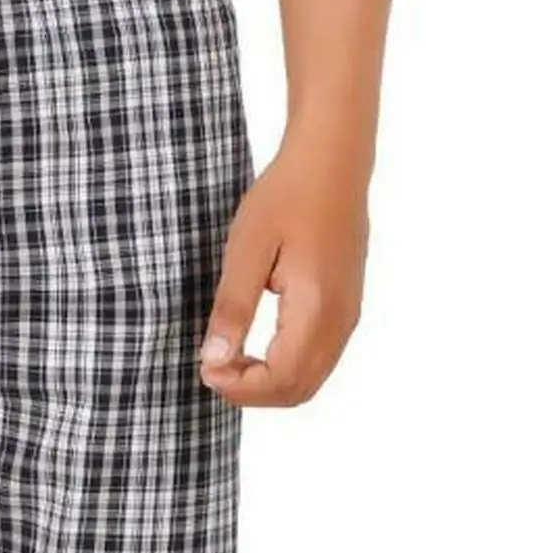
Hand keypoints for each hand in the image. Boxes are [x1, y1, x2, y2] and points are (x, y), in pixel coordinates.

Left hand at [200, 138, 368, 407]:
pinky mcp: (346, 310)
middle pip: (297, 391)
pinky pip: (317, 362)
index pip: (280, 380)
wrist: (332, 161)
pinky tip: (254, 348)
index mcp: (317, 308)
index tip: (204, 365)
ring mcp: (348, 318)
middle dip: (251, 392)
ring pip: (309, 381)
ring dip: (267, 384)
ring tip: (229, 358)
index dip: (238, 386)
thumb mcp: (247, 248)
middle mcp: (340, 321)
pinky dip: (284, 369)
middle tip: (212, 367)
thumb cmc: (287, 195)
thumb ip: (233, 308)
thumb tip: (214, 361)